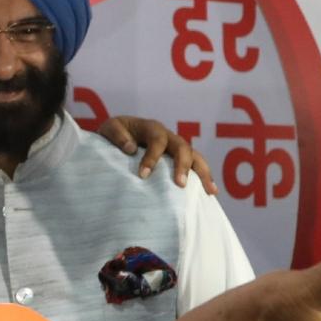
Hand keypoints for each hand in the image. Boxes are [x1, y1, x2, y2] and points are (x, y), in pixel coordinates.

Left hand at [96, 115, 216, 192]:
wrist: (117, 137)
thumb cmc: (114, 134)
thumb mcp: (110, 128)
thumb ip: (117, 135)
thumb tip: (131, 148)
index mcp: (151, 128)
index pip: (157, 140)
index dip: (152, 157)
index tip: (143, 175)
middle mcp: (168, 136)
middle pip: (182, 146)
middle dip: (182, 165)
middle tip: (180, 184)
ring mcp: (175, 148)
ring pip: (195, 156)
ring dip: (203, 172)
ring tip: (210, 191)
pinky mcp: (178, 160)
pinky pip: (195, 166)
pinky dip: (204, 177)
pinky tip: (211, 193)